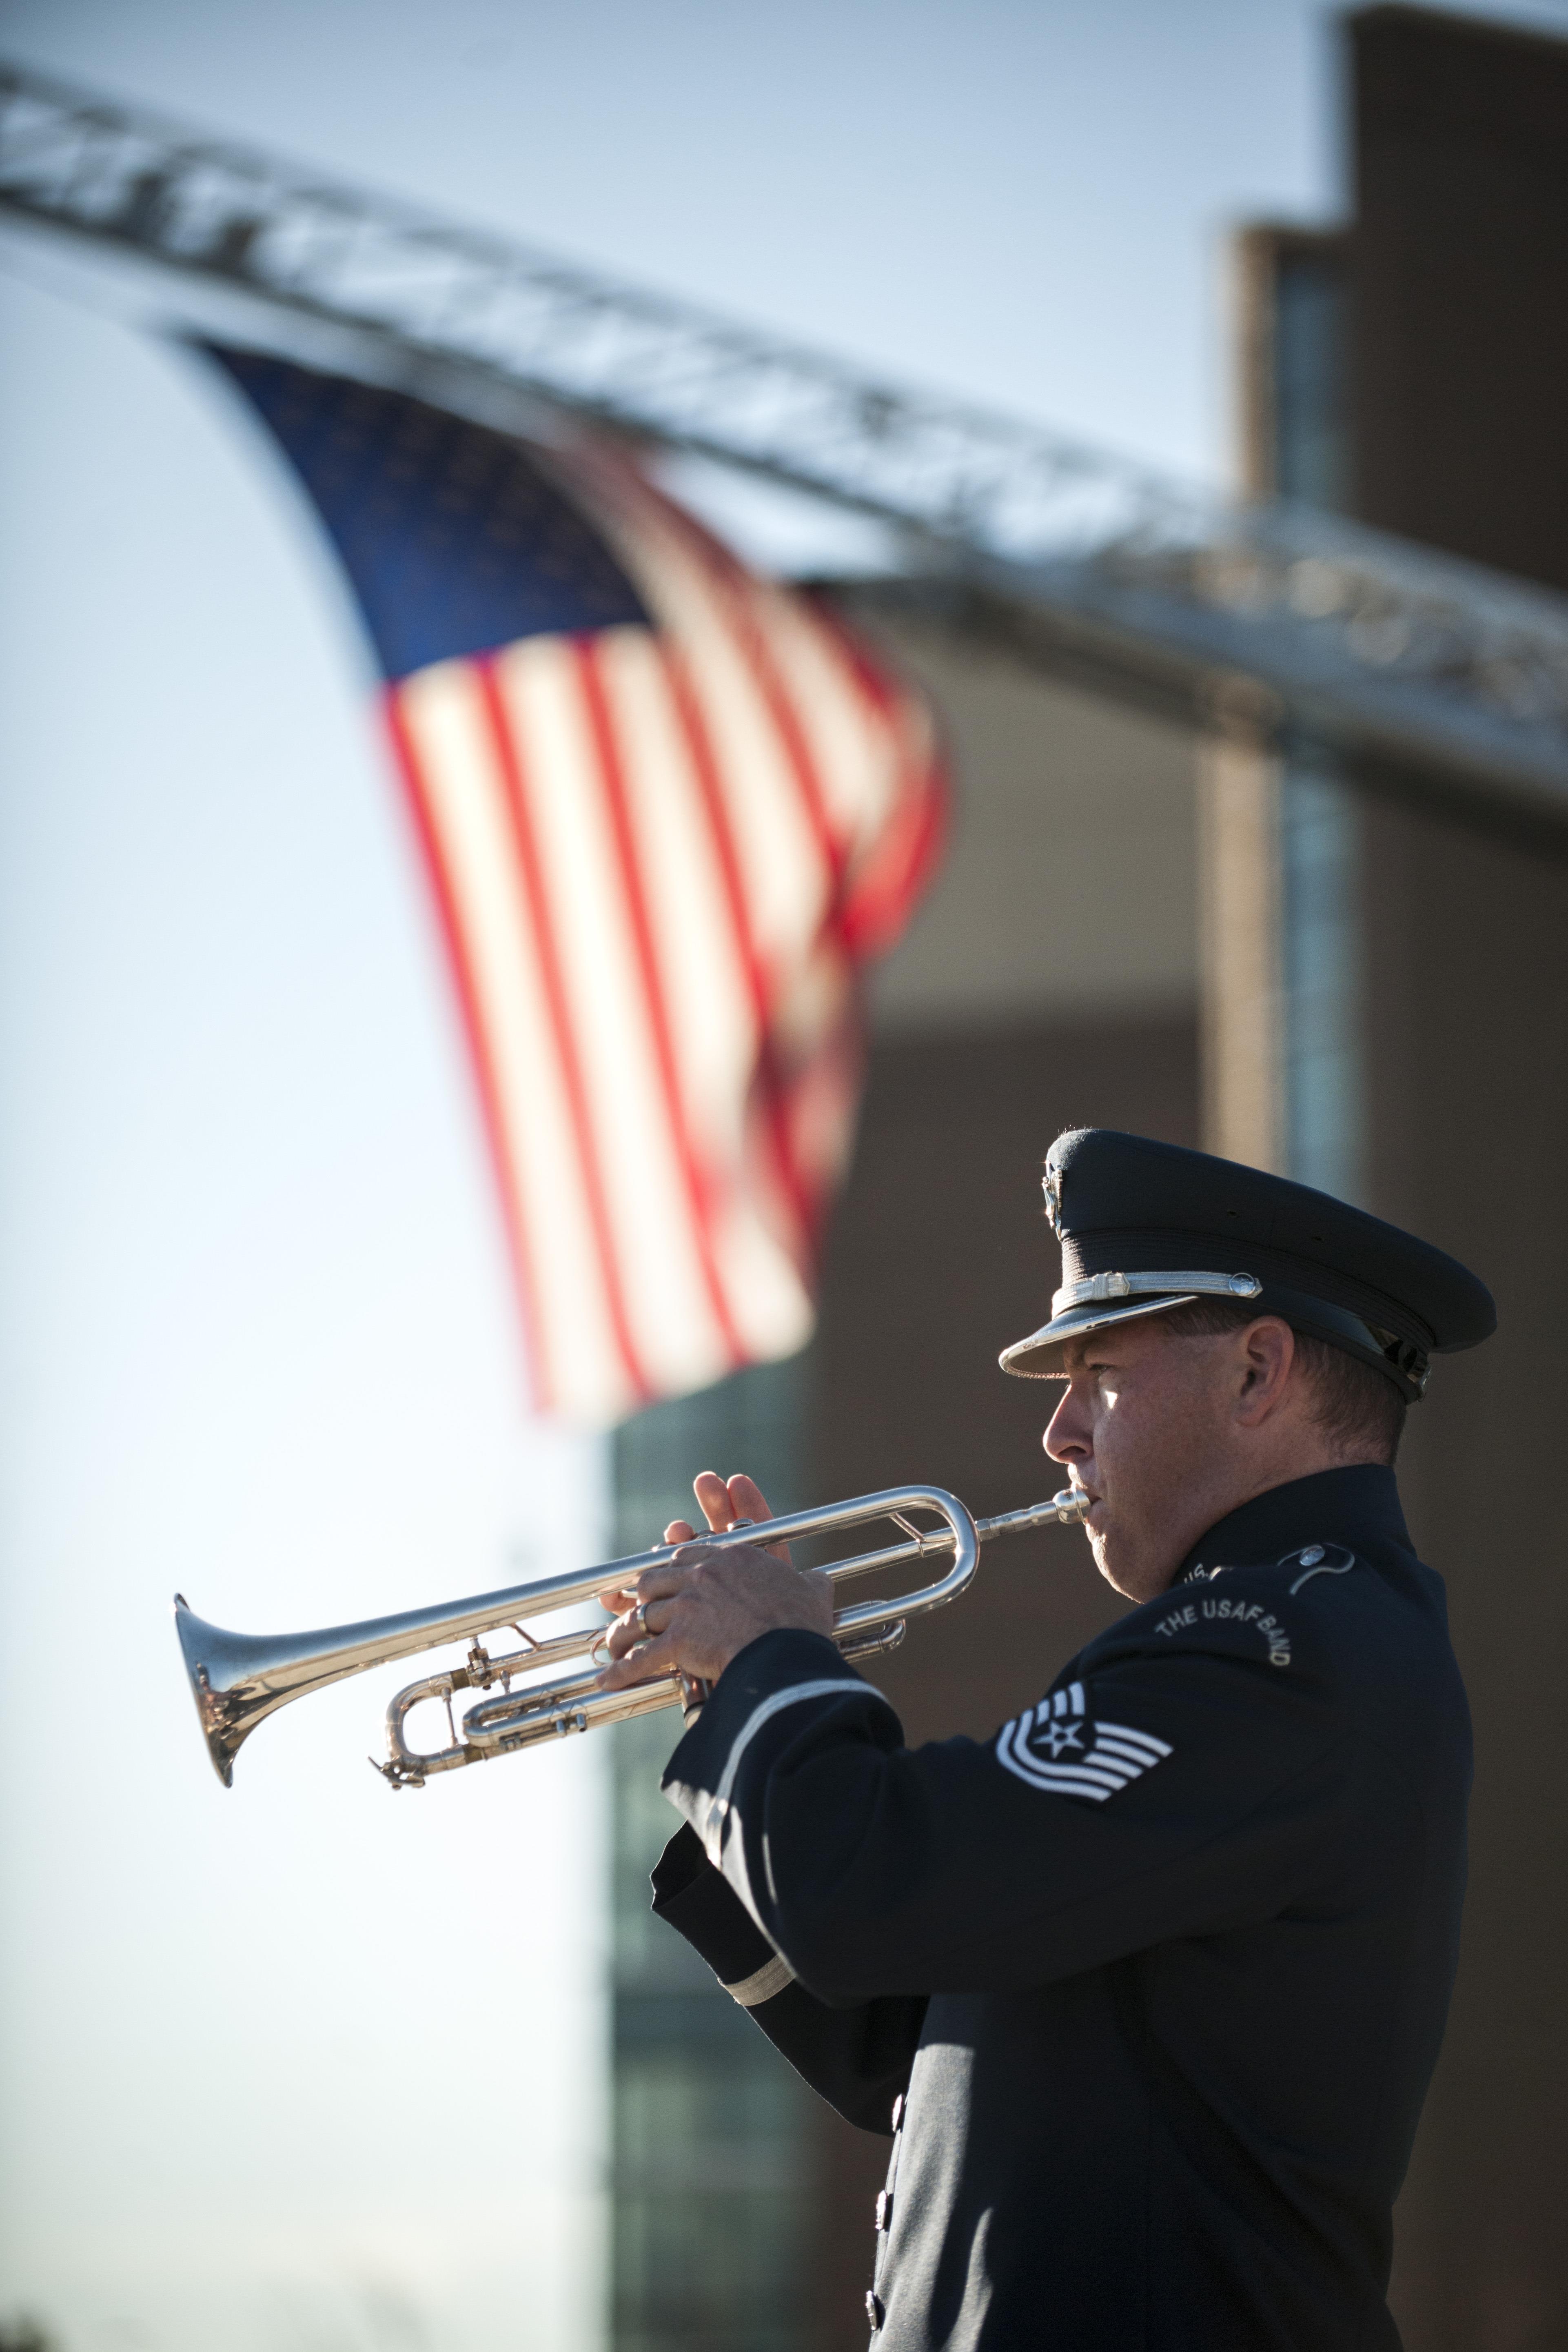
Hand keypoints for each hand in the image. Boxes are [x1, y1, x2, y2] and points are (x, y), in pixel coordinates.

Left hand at [596, 1471, 832, 1691]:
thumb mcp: (812, 1591)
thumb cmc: (804, 1624)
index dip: (672, 1562)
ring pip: (640, 1613)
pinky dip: (621, 1670)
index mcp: (733, 1558)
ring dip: (623, 1630)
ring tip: (613, 1643)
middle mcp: (703, 1575)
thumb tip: (818, 1581)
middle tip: (633, 1603)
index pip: (689, 1553)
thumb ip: (809, 1581)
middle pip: (656, 1577)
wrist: (791, 1653)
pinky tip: (607, 1679)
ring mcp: (687, 1606)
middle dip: (642, 1593)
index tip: (665, 1570)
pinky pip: (640, 1656)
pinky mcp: (678, 1639)